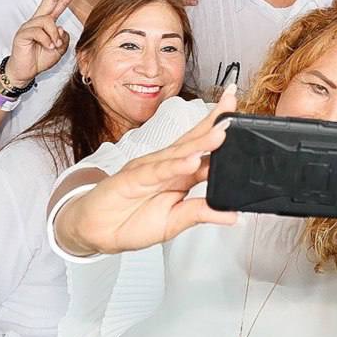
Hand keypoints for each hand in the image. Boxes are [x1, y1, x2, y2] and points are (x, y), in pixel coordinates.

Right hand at [5, 0, 81, 83]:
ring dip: (54, 35)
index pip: (58, 5)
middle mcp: (38, 21)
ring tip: (53, 46)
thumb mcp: (59, 49)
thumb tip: (61, 28)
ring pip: (48, 21)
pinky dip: (47, 41)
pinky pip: (39, 32)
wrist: (25, 71)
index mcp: (47, 23)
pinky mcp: (22, 32)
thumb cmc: (40, 59)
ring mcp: (29, 25)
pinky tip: (46, 47)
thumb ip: (64, 38)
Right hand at [59, 89, 239, 255]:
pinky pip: (157, 171)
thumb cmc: (132, 222)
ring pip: (179, 152)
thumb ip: (200, 214)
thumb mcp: (174, 223)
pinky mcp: (133, 178)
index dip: (221, 132)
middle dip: (215, 121)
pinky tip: (190, 162)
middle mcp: (167, 166)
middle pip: (194, 139)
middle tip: (235, 105)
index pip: (205, 150)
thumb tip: (233, 216)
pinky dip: (174, 167)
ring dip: (201, 142)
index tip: (240, 117)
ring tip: (222, 132)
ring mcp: (150, 169)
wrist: (96, 230)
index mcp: (179, 174)